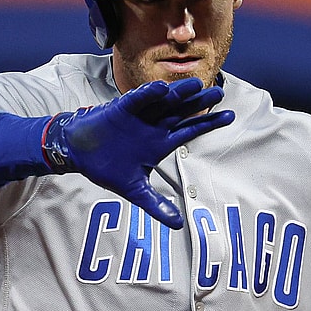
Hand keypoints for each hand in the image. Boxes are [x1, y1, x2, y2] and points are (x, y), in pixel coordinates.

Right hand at [42, 77, 233, 228]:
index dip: (209, 124)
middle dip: (200, 103)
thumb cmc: (108, 168)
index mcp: (161, 143)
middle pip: (182, 113)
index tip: (230, 117)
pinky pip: (137, 100)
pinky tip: (162, 89)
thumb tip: (177, 225)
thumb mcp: (135, 191)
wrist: (80, 155)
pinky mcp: (122, 110)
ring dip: (179, 94)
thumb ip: (156, 205)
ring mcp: (140, 117)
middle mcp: (154, 127)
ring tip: (196, 84)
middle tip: (219, 92)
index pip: (190, 131)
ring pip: (164, 103)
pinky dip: (148, 95)